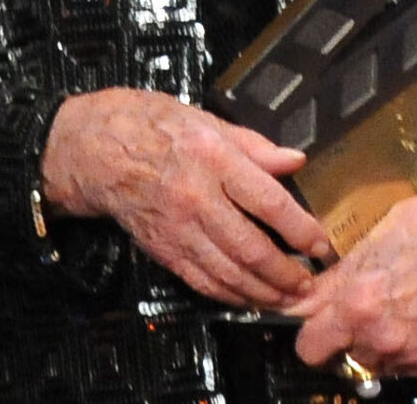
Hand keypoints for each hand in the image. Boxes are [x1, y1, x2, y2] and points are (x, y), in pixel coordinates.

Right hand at [39, 88, 330, 309]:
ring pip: (230, 272)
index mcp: (213, 158)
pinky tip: (250, 299)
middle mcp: (197, 197)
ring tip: (288, 299)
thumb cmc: (149, 125)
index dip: (301, 230)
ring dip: (264, 292)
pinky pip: (203, 281)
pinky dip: (231, 295)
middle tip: (310, 285)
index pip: (269, 202)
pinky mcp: (164, 249)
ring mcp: (179, 228)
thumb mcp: (205, 119)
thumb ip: (253, 145)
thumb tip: (294, 161)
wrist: (95, 149)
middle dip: (287, 274)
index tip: (321, 245)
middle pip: (252, 248)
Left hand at [292, 191, 416, 378]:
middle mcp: (382, 337)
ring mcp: (410, 353)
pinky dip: (401, 349)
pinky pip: (402, 366)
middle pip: (340, 359)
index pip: (309, 348)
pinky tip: (412, 318)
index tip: (314, 325)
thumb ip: (330, 285)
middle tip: (354, 315)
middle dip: (342, 340)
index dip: (309, 334)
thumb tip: (299, 302)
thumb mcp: (366, 247)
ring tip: (389, 311)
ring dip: (372, 345)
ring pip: (371, 364)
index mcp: (358, 305)